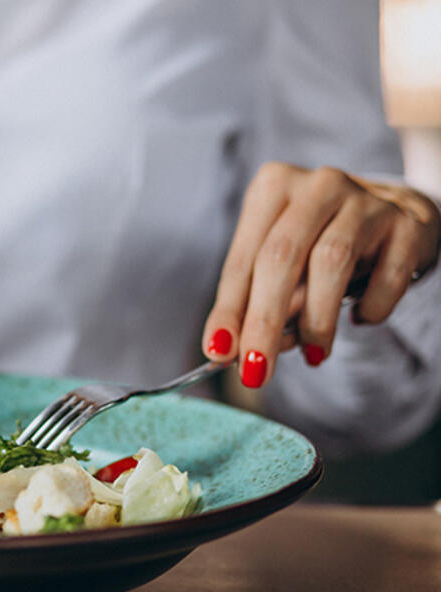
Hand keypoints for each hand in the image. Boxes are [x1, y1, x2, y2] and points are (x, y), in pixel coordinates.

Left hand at [202, 162, 440, 387]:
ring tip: (314, 353)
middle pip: (280, 258)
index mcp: (272, 189)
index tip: (218, 352)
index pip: (241, 260)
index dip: (228, 310)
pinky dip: (371, 307)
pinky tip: (362, 318)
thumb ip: (260, 300)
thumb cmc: (321, 244)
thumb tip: (239, 352)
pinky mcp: (407, 224)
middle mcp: (317, 187)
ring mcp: (365, 200)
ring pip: (330, 262)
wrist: (398, 215)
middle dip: (264, 321)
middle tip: (257, 370)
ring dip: (316, 320)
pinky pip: (386, 275)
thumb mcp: (284, 264)